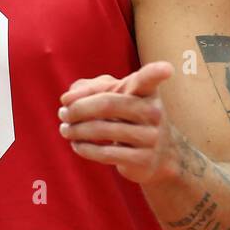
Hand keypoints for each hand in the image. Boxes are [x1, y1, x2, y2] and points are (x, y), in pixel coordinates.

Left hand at [58, 60, 178, 185]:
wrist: (159, 156)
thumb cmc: (129, 118)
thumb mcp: (116, 97)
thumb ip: (91, 88)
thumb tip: (68, 98)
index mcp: (146, 92)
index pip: (150, 80)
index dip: (157, 73)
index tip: (167, 69)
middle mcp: (153, 112)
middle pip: (108, 104)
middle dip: (79, 109)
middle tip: (63, 113)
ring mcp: (151, 137)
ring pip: (103, 130)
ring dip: (76, 130)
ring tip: (65, 129)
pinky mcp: (143, 160)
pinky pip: (106, 153)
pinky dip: (85, 148)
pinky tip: (77, 145)